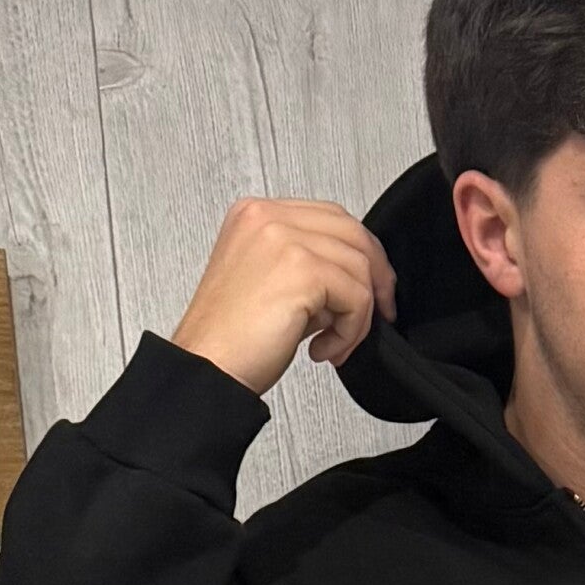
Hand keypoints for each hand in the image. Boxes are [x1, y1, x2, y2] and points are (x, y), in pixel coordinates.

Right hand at [169, 195, 397, 396]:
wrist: (207, 370)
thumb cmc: (228, 340)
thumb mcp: (268, 285)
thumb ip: (306, 269)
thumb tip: (351, 282)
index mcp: (254, 215)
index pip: (328, 217)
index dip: (358, 254)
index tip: (369, 289)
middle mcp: (267, 218)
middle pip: (351, 232)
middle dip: (375, 277)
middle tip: (378, 314)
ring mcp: (283, 238)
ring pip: (359, 266)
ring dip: (358, 315)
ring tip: (334, 343)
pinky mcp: (301, 269)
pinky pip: (357, 296)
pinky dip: (351, 330)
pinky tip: (324, 348)